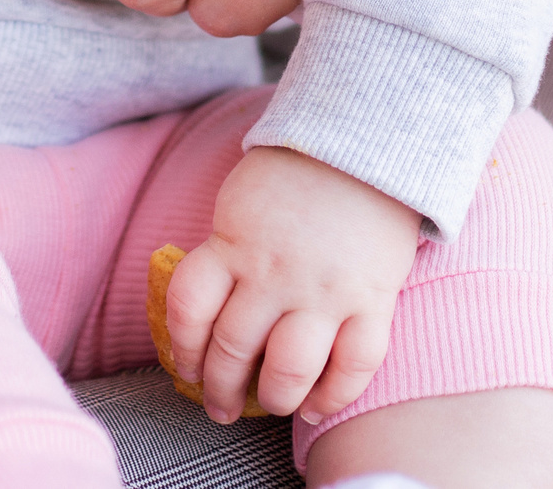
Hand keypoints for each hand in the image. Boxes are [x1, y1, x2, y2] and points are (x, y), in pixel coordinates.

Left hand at [163, 146, 420, 423]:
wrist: (364, 145)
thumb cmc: (294, 173)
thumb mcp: (240, 206)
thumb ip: (227, 253)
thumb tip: (210, 309)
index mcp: (231, 245)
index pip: (188, 310)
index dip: (181, 348)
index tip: (185, 369)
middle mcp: (272, 274)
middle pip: (234, 349)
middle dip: (221, 388)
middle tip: (220, 407)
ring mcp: (323, 291)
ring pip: (289, 369)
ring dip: (275, 398)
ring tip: (271, 406)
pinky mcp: (371, 300)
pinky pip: (354, 365)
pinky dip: (334, 395)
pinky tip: (317, 406)